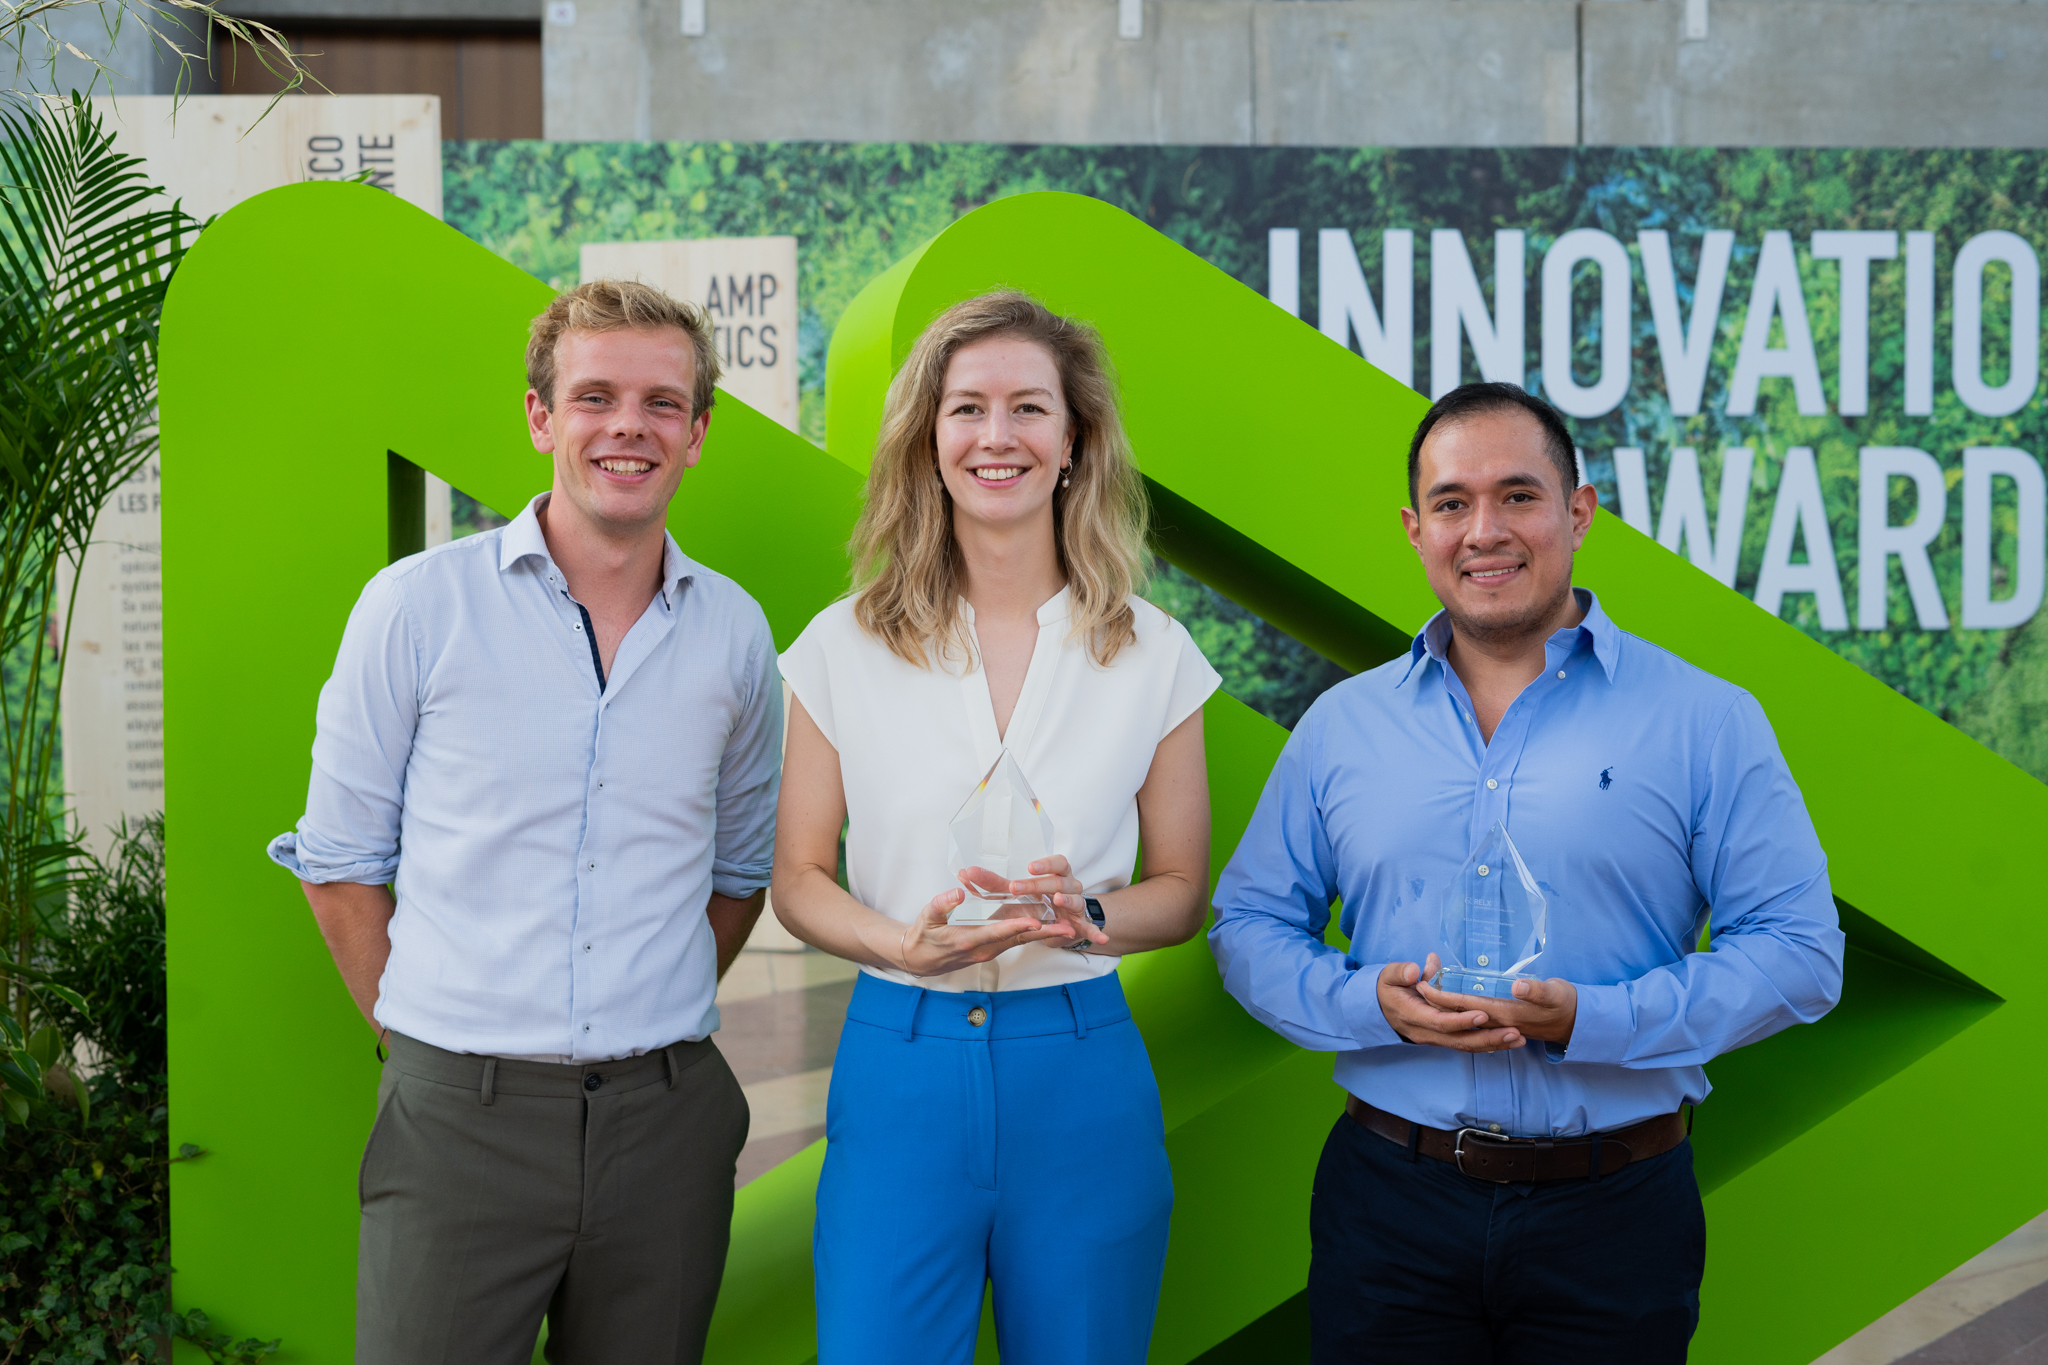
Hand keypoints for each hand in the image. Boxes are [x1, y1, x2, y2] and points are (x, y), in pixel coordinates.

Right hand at [898, 886, 1074, 976]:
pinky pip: (1015, 942)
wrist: (919, 960)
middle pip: (1017, 940)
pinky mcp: (991, 950)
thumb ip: (942, 904)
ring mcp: (989, 952)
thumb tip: (958, 892)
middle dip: (1044, 933)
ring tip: (1069, 928)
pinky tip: (1050, 928)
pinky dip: (1033, 935)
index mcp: (967, 940)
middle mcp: (983, 950)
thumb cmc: (922, 936)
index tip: (1035, 922)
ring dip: (1044, 936)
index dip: (1016, 926)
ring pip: (1020, 941)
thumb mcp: (926, 918)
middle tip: (1069, 927)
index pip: (996, 932)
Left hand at [997, 855, 1107, 948]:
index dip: (1046, 864)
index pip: (1057, 863)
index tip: (1030, 867)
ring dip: (1068, 900)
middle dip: (1039, 884)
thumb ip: (993, 884)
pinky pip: (1090, 928)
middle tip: (1017, 887)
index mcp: (1056, 875)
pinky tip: (1101, 939)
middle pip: (1059, 881)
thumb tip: (965, 873)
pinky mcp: (1081, 924)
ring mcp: (1077, 905)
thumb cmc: (1038, 900)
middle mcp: (1069, 887)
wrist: (1061, 920)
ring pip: (1075, 900)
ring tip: (1058, 900)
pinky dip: (1095, 932)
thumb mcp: (1017, 892)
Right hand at [1377, 954, 1525, 1052]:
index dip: (1462, 1020)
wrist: (1378, 1009)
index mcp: (1414, 1016)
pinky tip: (1507, 1042)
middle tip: (1514, 1033)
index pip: (1441, 1022)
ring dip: (1493, 1044)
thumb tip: (1416, 969)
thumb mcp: (1389, 975)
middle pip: (1459, 1041)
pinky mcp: (1443, 1039)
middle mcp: (1426, 1033)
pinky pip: (1466, 1045)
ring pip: (1465, 1046)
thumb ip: (1401, 972)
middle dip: (1488, 1039)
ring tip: (1518, 1039)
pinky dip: (1487, 1045)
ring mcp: (1435, 1039)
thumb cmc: (1388, 988)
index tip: (1484, 1013)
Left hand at [1419, 973, 1578, 1045]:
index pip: (1467, 1005)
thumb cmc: (1565, 1003)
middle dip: (1438, 1002)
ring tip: (1429, 996)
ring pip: (1466, 1019)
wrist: (1578, 1022)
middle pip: (1461, 1014)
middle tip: (1416, 986)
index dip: (1444, 996)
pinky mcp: (1504, 1025)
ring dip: (1447, 1009)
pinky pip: (1476, 1022)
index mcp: (1506, 1012)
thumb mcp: (1554, 993)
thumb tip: (1517, 985)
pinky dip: (1461, 1015)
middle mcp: (1499, 1022)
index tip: (1424, 985)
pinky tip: (1452, 1010)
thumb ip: (1535, 990)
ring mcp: (1501, 1025)